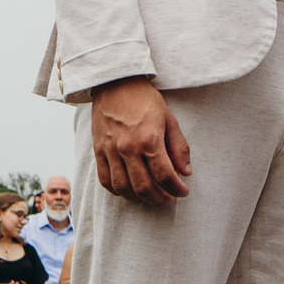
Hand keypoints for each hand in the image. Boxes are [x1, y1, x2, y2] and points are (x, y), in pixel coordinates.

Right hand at [92, 76, 191, 205]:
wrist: (115, 83)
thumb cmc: (144, 99)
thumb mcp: (169, 119)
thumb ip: (179, 148)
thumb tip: (186, 172)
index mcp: (149, 140)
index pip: (165, 175)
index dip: (177, 189)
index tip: (183, 192)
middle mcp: (128, 148)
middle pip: (144, 187)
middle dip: (159, 199)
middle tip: (168, 200)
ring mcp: (110, 151)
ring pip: (123, 188)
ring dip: (138, 199)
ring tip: (150, 198)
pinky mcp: (98, 150)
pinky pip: (105, 179)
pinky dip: (117, 191)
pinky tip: (128, 191)